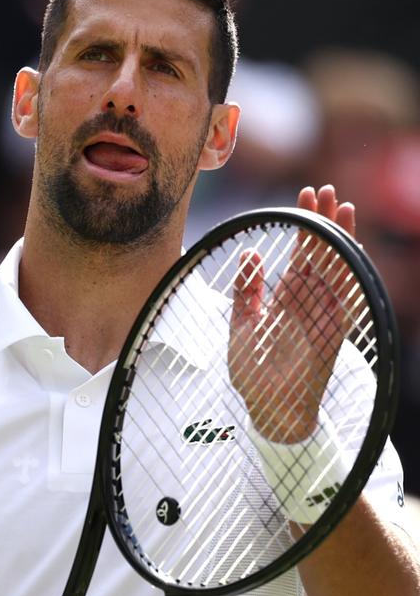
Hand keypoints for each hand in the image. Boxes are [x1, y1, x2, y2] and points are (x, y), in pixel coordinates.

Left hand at [228, 185, 356, 442]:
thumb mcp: (242, 321)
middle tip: (325, 189)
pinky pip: (347, 297)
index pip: (302, 251)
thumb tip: (252, 252)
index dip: (305, 223)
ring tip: (343, 206)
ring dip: (341, 237)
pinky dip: (350, 273)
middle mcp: (310, 300)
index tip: (304, 195)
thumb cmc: (253, 369)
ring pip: (338, 267)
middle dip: (325, 220)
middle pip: (323, 251)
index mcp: (288, 296)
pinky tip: (352, 249)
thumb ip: (248, 289)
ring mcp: (324, 313)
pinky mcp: (333, 330)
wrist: (266, 406)